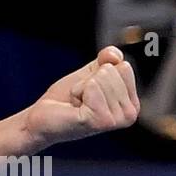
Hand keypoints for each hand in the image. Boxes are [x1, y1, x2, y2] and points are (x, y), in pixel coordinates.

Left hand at [25, 45, 139, 147]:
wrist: (43, 117)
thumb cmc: (65, 98)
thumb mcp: (90, 73)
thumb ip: (106, 59)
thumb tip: (115, 55)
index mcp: (132, 104)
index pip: (124, 66)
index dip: (99, 73)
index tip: (89, 90)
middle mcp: (130, 115)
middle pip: (111, 71)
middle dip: (88, 81)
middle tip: (81, 98)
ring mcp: (116, 120)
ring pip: (100, 77)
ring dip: (81, 88)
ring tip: (77, 103)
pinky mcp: (100, 121)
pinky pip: (91, 86)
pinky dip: (76, 92)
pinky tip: (74, 108)